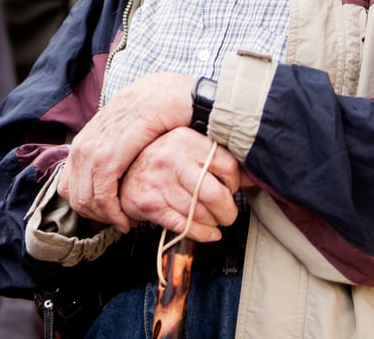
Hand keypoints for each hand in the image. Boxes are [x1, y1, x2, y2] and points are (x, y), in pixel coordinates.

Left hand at [59, 73, 194, 230]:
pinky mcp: (108, 158)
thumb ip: (109, 151)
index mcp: (82, 143)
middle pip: (74, 197)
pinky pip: (102, 197)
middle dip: (96, 216)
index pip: (67, 187)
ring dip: (107, 218)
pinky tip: (129, 219)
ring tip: (127, 222)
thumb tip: (110, 176)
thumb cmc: (148, 115)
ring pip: (86, 201)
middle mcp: (81, 148)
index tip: (108, 213)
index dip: (86, 206)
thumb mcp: (120, 133)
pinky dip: (114, 214)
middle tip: (119, 222)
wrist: (162, 95)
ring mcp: (91, 153)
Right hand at [120, 128, 240, 242]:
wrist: (121, 171)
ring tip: (215, 222)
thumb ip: (217, 158)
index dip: (234, 183)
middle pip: (215, 194)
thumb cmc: (162, 160)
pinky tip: (208, 233)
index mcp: (186, 139)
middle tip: (228, 214)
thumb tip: (252, 176)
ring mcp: (159, 182)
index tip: (230, 189)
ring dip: (214, 223)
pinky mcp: (150, 204)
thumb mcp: (188, 148)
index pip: (227, 166)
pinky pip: (184, 225)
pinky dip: (201, 234)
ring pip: (200, 212)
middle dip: (228, 211)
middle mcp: (172, 158)